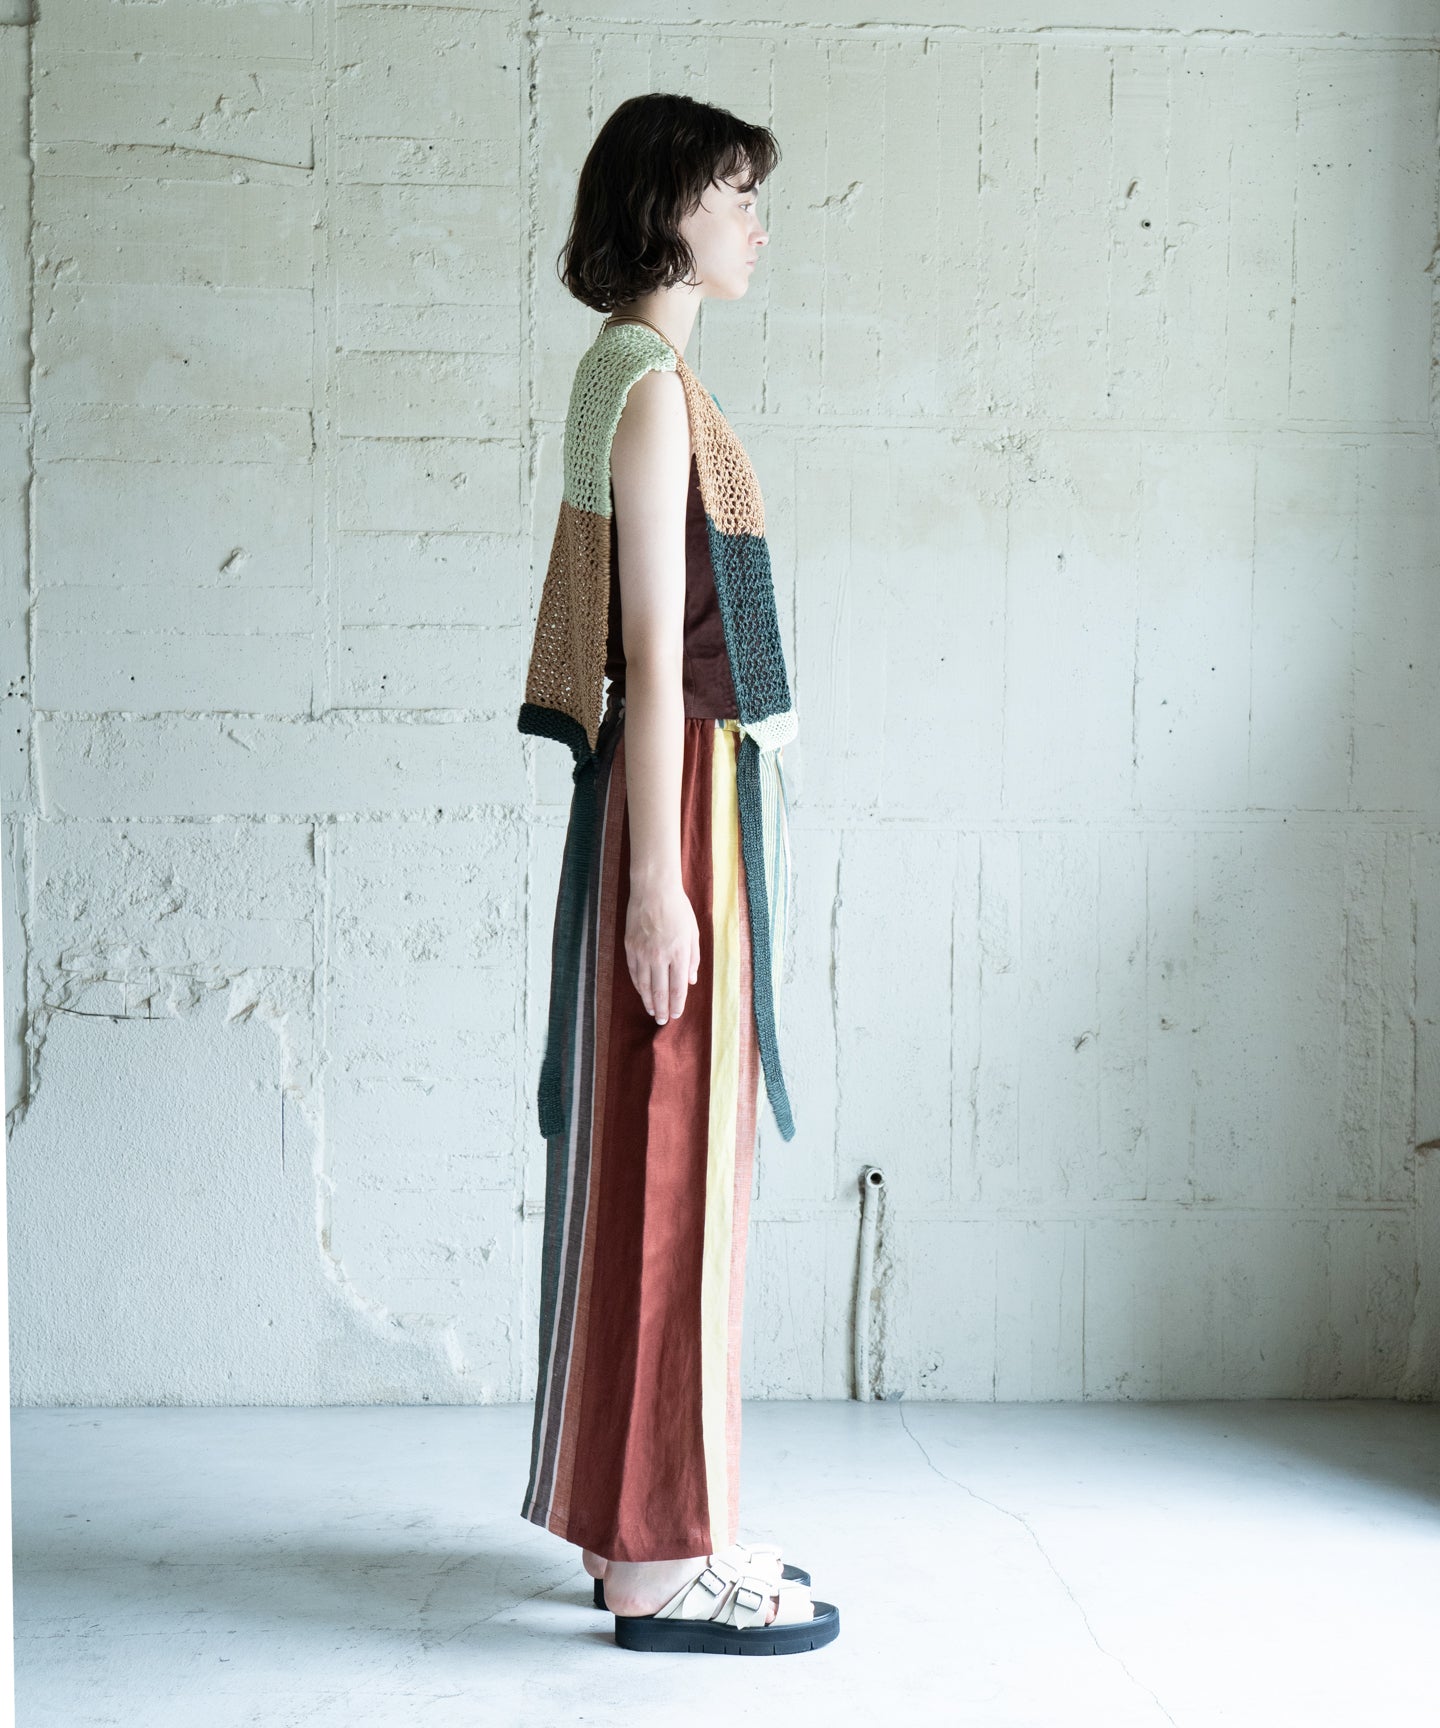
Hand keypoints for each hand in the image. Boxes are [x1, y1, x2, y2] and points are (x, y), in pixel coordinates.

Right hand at [625, 878, 700, 1024]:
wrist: (653, 890)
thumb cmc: (678, 909)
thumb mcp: (693, 933)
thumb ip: (692, 959)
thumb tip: (690, 981)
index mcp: (679, 953)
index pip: (678, 987)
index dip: (677, 1004)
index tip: (677, 1014)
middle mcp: (660, 956)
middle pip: (660, 991)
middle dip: (663, 1009)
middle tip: (663, 1021)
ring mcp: (643, 952)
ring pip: (644, 985)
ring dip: (648, 1001)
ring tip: (652, 1012)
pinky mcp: (630, 947)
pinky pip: (634, 972)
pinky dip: (638, 985)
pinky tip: (642, 992)